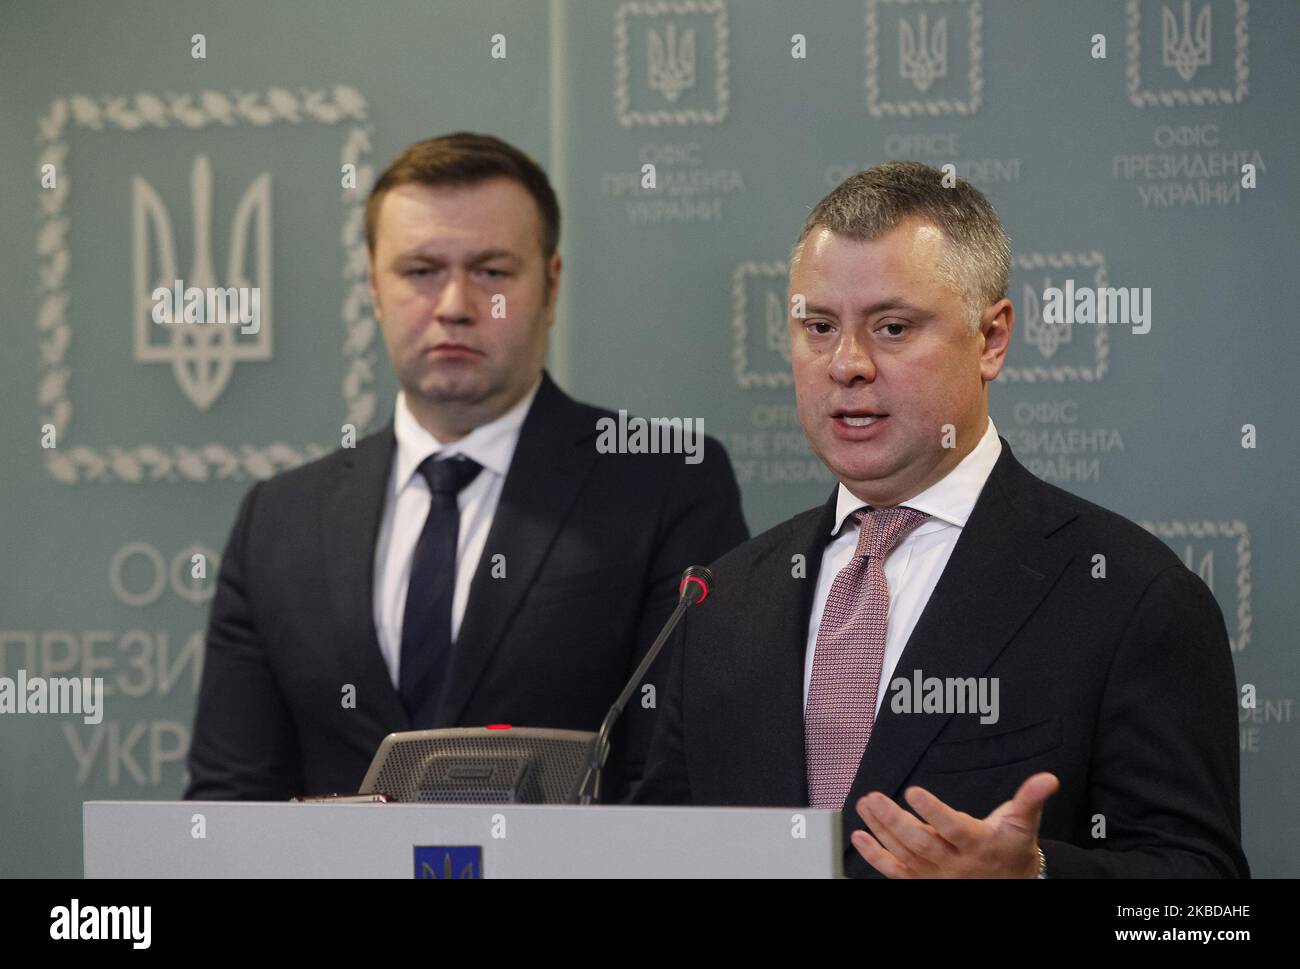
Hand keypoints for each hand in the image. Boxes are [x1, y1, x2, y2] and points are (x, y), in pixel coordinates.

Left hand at [850, 772, 1059, 877]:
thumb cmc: (1011, 847)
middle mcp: (955, 864)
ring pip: (904, 855)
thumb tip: (1048, 778)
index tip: (914, 792)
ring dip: (880, 831)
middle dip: (894, 820)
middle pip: (921, 843)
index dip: (933, 811)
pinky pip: (895, 873)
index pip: (953, 828)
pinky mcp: (922, 882)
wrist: (1010, 883)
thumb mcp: (1022, 822)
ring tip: (864, 806)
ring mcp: (936, 876)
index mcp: (979, 844)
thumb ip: (1030, 798)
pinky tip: (859, 837)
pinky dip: (875, 856)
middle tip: (874, 797)